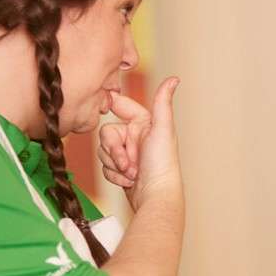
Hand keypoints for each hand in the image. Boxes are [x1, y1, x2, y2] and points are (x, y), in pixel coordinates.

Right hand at [97, 77, 181, 210]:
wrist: (157, 197)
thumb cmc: (163, 164)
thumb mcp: (163, 129)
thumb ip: (163, 103)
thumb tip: (174, 79)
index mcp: (143, 122)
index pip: (118, 105)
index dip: (108, 106)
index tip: (102, 108)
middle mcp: (134, 135)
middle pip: (106, 133)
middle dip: (115, 151)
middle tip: (129, 163)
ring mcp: (127, 153)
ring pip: (103, 151)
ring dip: (115, 165)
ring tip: (132, 173)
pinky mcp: (120, 169)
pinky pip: (105, 167)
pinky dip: (114, 175)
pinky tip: (128, 181)